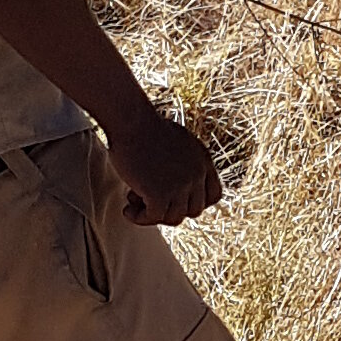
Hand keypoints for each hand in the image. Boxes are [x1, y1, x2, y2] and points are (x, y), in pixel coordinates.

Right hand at [109, 103, 222, 224]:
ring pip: (174, 218)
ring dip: (153, 214)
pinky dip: (138, 218)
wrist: (132, 122)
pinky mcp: (160, 194)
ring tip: (134, 199)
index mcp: (203, 161)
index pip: (214, 196)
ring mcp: (180, 186)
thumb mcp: (178, 142)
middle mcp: (197, 174)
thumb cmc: (146, 127)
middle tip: (150, 200)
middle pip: (194, 210)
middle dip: (172, 209)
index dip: (195, 203)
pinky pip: (153, 218)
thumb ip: (184, 161)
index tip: (176, 201)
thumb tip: (174, 183)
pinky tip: (127, 210)